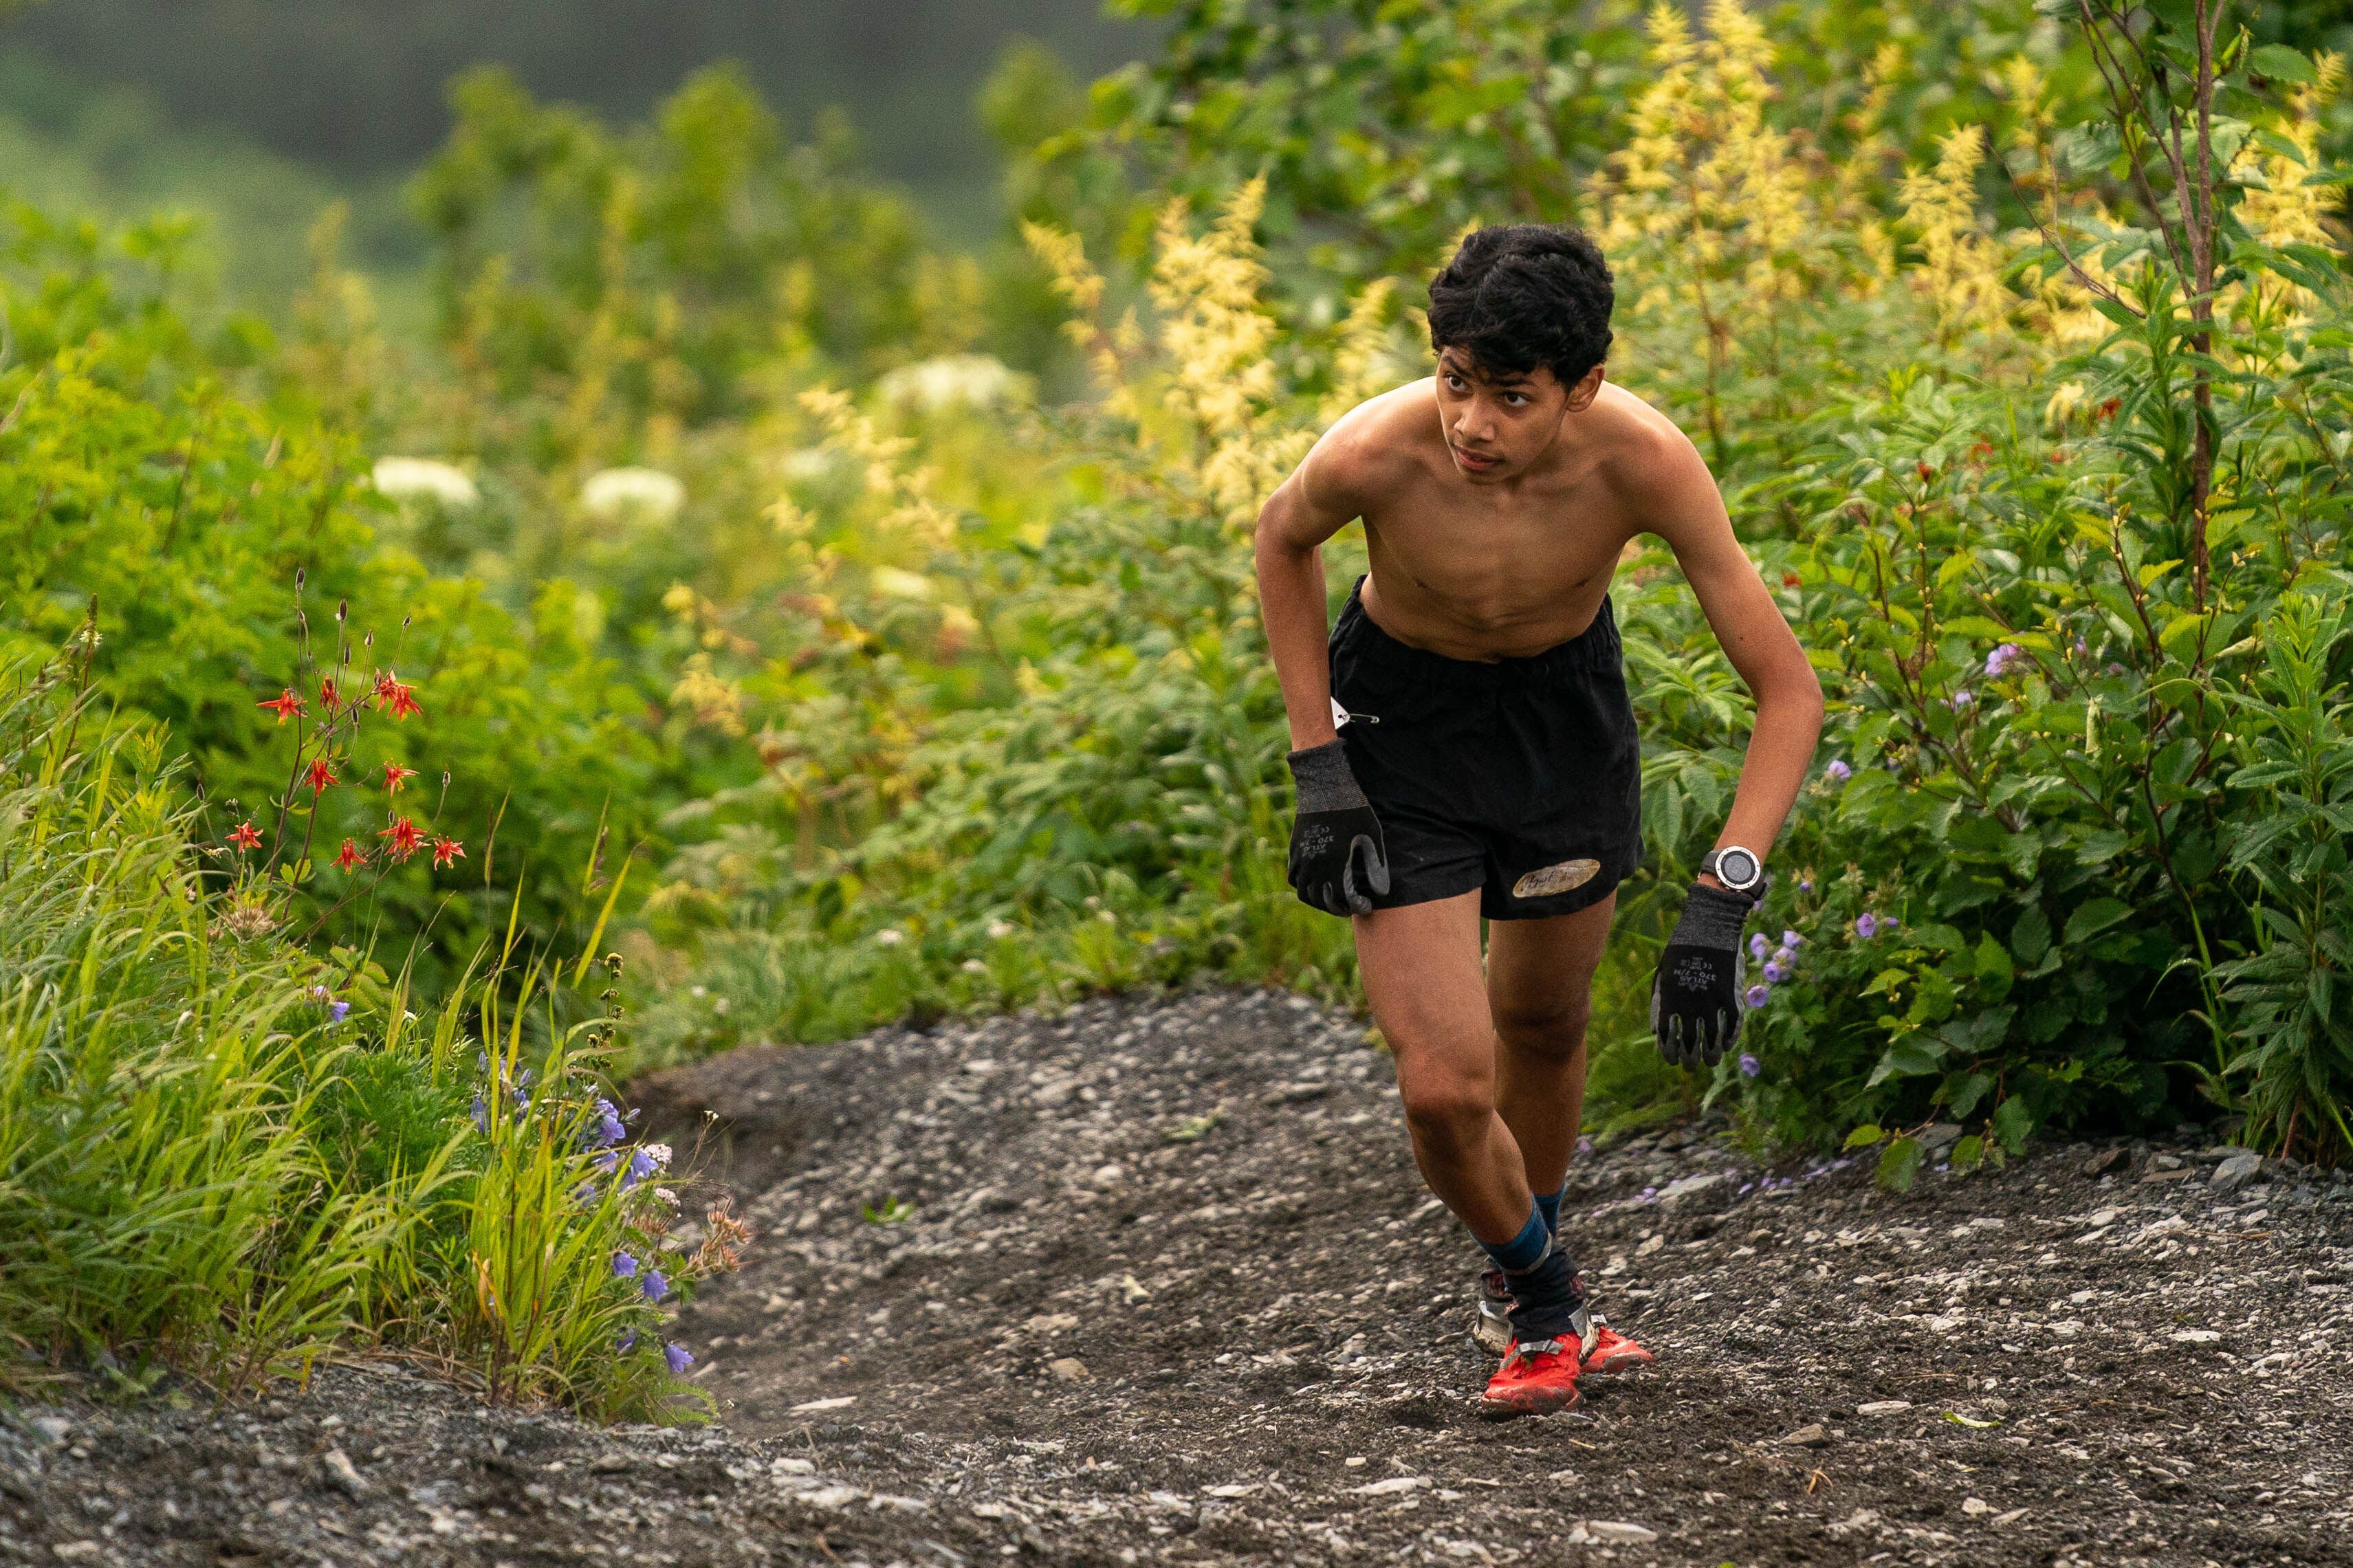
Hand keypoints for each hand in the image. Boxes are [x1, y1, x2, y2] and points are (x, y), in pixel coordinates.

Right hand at [1285, 740, 1390, 915]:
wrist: (1325, 786)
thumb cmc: (1354, 809)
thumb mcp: (1371, 836)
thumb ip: (1376, 866)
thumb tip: (1382, 892)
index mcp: (1334, 863)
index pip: (1342, 899)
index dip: (1356, 906)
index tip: (1366, 906)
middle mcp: (1313, 864)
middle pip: (1321, 900)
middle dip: (1337, 908)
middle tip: (1350, 906)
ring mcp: (1300, 857)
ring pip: (1304, 892)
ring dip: (1318, 900)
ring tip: (1333, 898)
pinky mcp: (1294, 849)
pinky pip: (1294, 878)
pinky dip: (1304, 886)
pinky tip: (1318, 881)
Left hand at [1650, 881, 1752, 1065]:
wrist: (1710, 925)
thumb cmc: (1682, 950)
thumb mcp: (1663, 973)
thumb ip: (1660, 1002)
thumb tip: (1655, 1032)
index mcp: (1670, 998)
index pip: (1667, 1036)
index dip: (1669, 1053)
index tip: (1672, 1061)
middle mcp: (1690, 1003)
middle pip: (1690, 1043)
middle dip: (1689, 1060)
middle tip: (1691, 1066)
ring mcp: (1712, 1000)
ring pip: (1713, 1040)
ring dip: (1711, 1055)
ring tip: (1710, 1062)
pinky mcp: (1732, 995)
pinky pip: (1733, 1025)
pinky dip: (1730, 1038)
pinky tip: (1727, 1045)